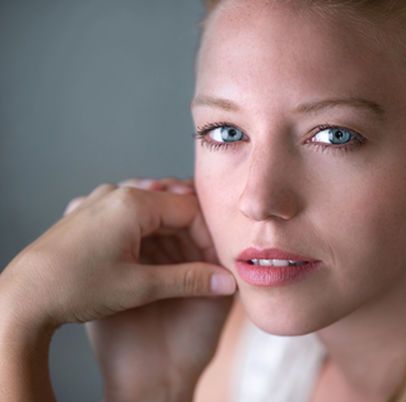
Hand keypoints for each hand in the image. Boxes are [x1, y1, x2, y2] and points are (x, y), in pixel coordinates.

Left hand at [0, 179, 235, 400]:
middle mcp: (117, 194)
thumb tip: (227, 282)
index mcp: (134, 203)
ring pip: (152, 212)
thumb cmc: (75, 287)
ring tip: (179, 265)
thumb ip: (189, 280)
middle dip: (191, 238)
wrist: (22, 297)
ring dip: (170, 238)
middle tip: (202, 267)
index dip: (208, 239)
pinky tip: (149, 259)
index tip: (215, 265)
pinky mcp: (89, 215)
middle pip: (172, 208)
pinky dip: (148, 235)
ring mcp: (100, 202)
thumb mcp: (140, 287)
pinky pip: (131, 216)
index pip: (190, 211)